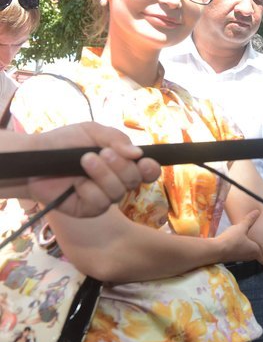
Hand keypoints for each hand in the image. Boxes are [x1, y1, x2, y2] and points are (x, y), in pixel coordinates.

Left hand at [26, 123, 160, 216]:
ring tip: (85, 161)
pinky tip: (75, 183)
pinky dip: (89, 190)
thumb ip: (117, 138)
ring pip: (118, 192)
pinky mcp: (88, 209)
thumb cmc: (64, 142)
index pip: (147, 171)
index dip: (150, 169)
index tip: (144, 162)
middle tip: (103, 153)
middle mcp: (116, 182)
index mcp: (122, 163)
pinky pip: (100, 203)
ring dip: (104, 174)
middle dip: (121, 166)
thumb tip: (138, 153)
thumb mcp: (92, 132)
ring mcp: (103, 197)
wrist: (34, 156)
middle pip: (134, 180)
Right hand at [217, 210, 262, 264]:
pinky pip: (242, 251)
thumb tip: (257, 211)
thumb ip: (249, 220)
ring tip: (252, 238)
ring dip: (250, 246)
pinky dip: (243, 247)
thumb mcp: (241, 227)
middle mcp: (250, 256)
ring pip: (249, 252)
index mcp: (255, 250)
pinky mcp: (234, 257)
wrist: (215, 250)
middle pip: (258, 252)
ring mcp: (241, 258)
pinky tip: (240, 241)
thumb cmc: (231, 240)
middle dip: (259, 247)